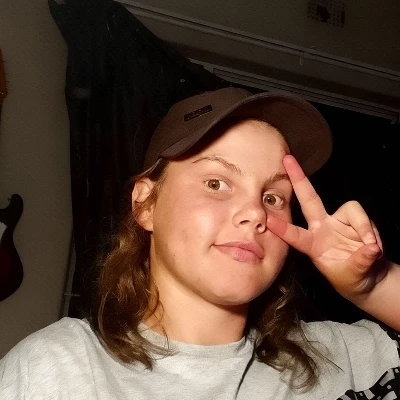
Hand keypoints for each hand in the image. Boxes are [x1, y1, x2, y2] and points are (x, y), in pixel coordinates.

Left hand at [267, 155, 385, 300]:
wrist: (368, 278)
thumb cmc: (350, 277)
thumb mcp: (351, 275)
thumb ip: (360, 261)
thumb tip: (370, 248)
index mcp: (311, 245)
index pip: (294, 235)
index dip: (282, 228)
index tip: (267, 220)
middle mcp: (322, 228)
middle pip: (309, 198)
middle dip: (298, 178)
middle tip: (287, 160)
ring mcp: (338, 221)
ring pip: (351, 209)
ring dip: (363, 227)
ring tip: (371, 248)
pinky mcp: (355, 220)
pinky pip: (364, 218)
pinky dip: (371, 231)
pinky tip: (373, 246)